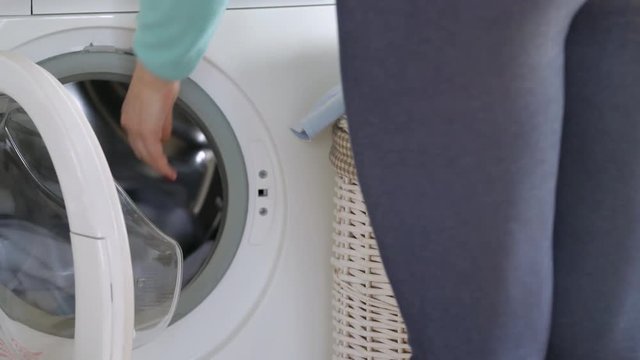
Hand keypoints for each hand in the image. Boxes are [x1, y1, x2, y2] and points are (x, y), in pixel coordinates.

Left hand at [121, 61, 178, 180]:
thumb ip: (162, 123)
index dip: (148, 149)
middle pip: (140, 150)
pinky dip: (162, 165)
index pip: (137, 139)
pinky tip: (168, 170)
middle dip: (152, 161)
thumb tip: (164, 135)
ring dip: (157, 165)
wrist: (155, 74)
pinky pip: (155, 155)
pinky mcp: (148, 133)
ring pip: (147, 155)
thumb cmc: (158, 80)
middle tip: (163, 168)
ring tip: (167, 172)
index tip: (157, 156)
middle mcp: (130, 124)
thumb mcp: (161, 105)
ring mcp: (137, 130)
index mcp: (130, 116)